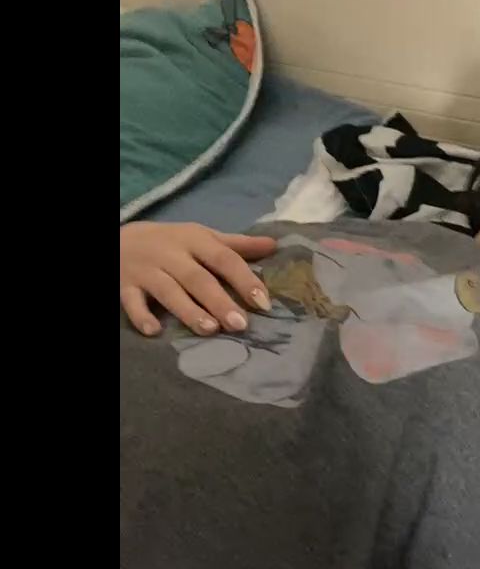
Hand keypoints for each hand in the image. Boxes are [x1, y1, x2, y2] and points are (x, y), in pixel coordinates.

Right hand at [120, 222, 277, 336]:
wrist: (116, 239)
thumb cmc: (170, 242)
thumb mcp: (201, 237)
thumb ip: (236, 245)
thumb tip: (274, 245)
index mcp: (194, 240)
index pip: (224, 258)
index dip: (244, 279)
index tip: (263, 303)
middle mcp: (170, 253)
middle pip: (197, 278)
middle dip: (219, 301)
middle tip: (240, 325)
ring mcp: (146, 270)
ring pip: (168, 291)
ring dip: (189, 311)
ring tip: (210, 330)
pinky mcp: (124, 285)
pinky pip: (131, 302)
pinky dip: (141, 316)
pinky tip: (154, 331)